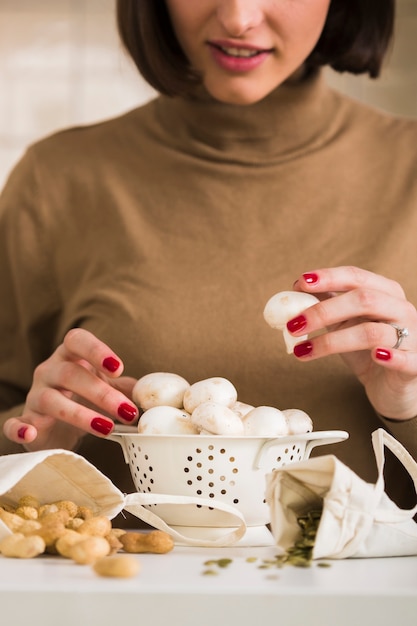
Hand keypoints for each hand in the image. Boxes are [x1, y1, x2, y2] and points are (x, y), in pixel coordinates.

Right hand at [3, 328, 138, 450]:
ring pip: (50, 400)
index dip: (96, 350)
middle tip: (127, 411)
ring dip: (79, 415)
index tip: (118, 367)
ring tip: (106, 428)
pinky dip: (19, 428)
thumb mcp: (108, 387)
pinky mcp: (25, 421)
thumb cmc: (85, 397)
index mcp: (70, 355)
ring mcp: (35, 396)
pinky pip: (14, 423)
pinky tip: (30, 434)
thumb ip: (129, 387)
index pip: (77, 340)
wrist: (58, 424)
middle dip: (101, 393)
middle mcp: (49, 371)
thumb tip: (152, 392)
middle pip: (70, 374)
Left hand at [287, 266, 416, 420]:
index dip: (328, 278)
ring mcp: (412, 337)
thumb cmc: (368, 350)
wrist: (393, 387)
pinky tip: (375, 356)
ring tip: (302, 350)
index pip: (356, 277)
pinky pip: (405, 359)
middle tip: (293, 325)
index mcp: (385, 292)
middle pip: (363, 300)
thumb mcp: (346, 323)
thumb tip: (298, 288)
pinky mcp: (415, 366)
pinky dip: (390, 356)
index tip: (300, 282)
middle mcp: (401, 309)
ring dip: (331, 341)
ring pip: (372, 332)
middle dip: (323, 311)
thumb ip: (327, 304)